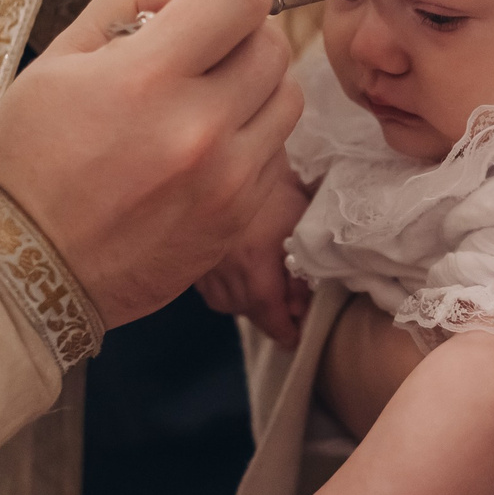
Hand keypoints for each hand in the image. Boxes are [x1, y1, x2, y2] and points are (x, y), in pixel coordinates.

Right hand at [0, 0, 302, 327]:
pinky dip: (250, 142)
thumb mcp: (57, 60)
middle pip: (272, 45)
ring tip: (204, 104)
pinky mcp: (237, 221)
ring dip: (254, 88)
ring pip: (287, 99)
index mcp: (147, 78)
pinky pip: (275, 156)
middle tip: (198, 58)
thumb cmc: (28, 160)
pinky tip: (202, 154)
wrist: (23, 270)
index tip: (202, 10)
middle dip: (239, 38)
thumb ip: (127, 6)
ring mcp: (227, 180)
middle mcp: (200, 128)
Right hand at [195, 159, 313, 347]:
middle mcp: (224, 268)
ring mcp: (203, 263)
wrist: (232, 155)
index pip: (267, 309)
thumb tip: (301, 302)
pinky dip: (226, 292)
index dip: (282, 328)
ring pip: (225, 303)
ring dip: (247, 306)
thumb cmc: (274, 183)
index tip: (294, 339)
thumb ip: (302, 267)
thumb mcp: (299, 221)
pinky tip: (240, 281)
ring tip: (266, 297)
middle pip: (246, 310)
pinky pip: (209, 288)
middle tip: (289, 316)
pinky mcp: (191, 256)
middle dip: (268, 317)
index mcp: (253, 260)